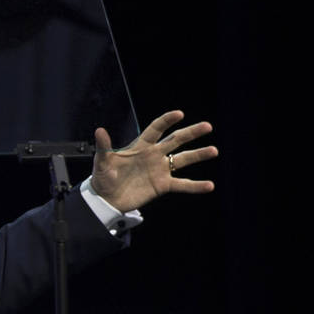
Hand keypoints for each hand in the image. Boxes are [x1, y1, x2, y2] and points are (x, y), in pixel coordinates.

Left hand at [90, 111, 216, 212]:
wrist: (107, 199)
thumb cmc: (103, 178)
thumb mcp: (102, 161)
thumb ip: (104, 146)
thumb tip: (99, 130)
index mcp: (140, 146)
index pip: (156, 129)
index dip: (166, 121)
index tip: (179, 113)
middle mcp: (154, 155)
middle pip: (176, 140)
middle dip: (191, 133)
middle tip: (207, 126)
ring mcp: (160, 170)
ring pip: (183, 159)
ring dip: (198, 155)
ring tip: (213, 150)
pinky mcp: (163, 185)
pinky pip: (182, 184)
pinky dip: (195, 186)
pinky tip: (209, 185)